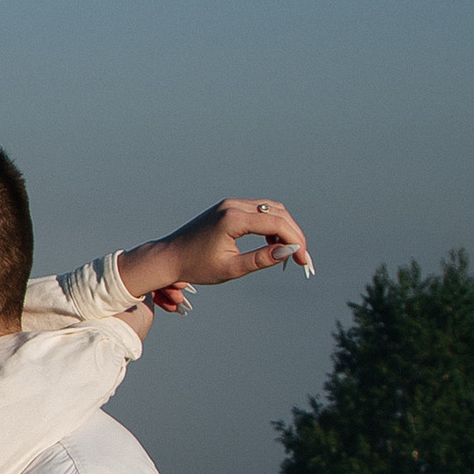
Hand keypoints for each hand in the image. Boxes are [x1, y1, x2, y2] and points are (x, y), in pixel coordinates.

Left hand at [117, 198, 313, 310]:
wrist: (169, 257)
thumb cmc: (196, 266)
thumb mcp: (231, 269)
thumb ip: (261, 259)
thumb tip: (289, 252)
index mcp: (233, 219)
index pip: (276, 224)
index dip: (296, 241)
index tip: (304, 261)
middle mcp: (232, 205)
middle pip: (277, 213)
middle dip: (294, 235)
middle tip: (301, 259)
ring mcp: (229, 204)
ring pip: (270, 209)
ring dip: (284, 228)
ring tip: (289, 253)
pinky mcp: (227, 208)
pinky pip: (258, 211)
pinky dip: (270, 225)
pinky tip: (272, 245)